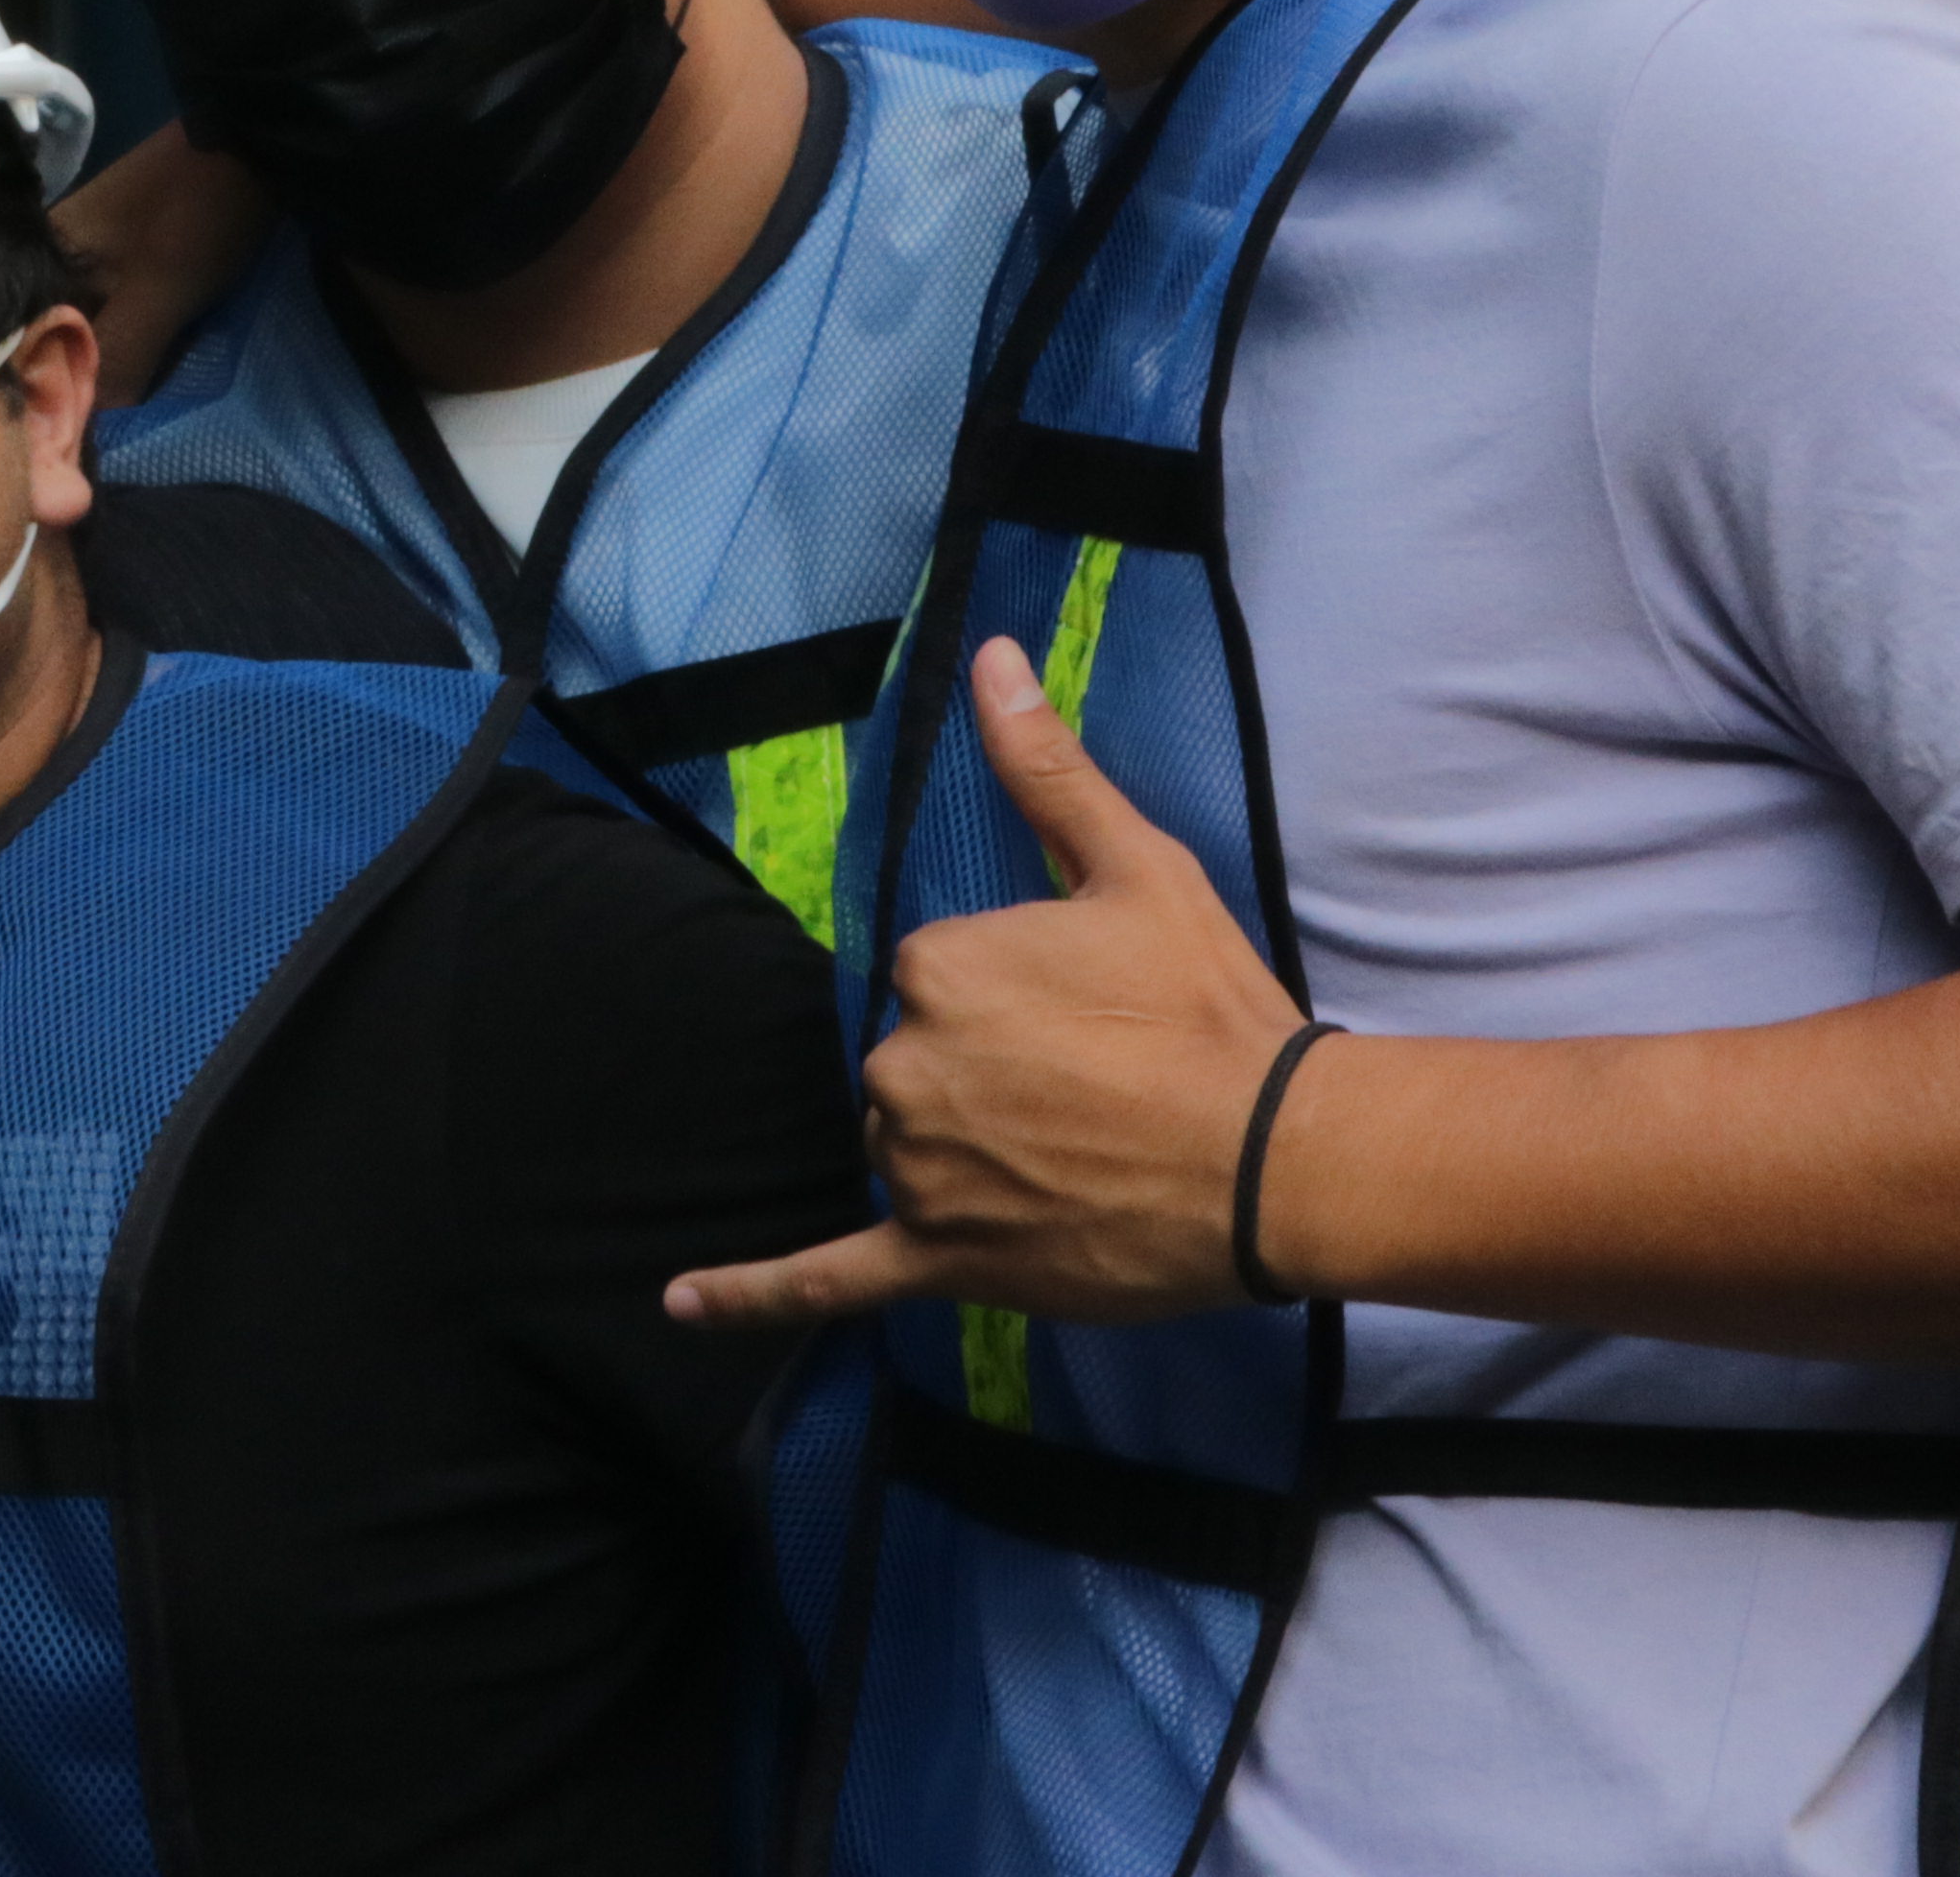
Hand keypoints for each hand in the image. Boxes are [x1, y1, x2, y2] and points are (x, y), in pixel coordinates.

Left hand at [666, 632, 1312, 1329]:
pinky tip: (681, 1300)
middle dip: (990, 1074)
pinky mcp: (941, 1260)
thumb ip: (1045, 768)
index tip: (1093, 1015)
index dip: (1019, 995)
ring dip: (966, 1153)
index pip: (940, 975)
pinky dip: (753, 1292)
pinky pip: (827, 1278)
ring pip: (906, 1148)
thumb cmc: (1208, 1011)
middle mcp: (905, 1065)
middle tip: (1097, 1092)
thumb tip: (990, 659)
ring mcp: (918, 1171)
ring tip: (1075, 1157)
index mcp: (937, 966)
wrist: (1279, 1160)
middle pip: (916, 1062)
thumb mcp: (1134, 867)